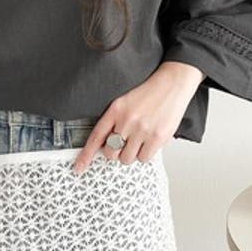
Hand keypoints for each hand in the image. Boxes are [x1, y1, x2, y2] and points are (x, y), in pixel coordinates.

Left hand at [72, 61, 203, 173]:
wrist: (173, 83)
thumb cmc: (150, 93)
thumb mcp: (126, 102)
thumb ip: (116, 121)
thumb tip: (109, 145)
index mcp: (116, 110)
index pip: (96, 137)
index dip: (86, 155)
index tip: (79, 167)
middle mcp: (127, 120)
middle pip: (111, 153)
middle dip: (116, 152)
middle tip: (124, 144)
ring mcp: (142, 130)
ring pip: (127, 158)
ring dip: (132, 153)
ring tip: (140, 140)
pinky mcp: (157, 137)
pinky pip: (144, 158)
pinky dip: (146, 154)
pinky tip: (150, 141)